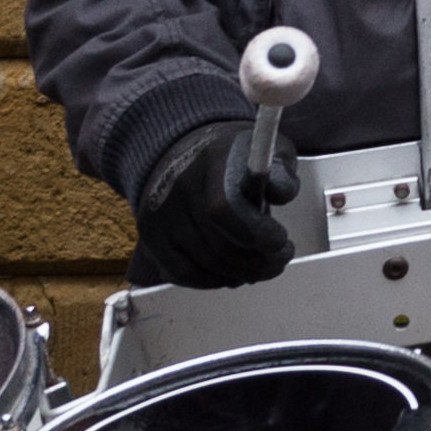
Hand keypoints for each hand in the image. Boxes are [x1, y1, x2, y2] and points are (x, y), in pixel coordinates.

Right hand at [132, 119, 291, 289]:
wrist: (182, 149)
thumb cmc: (233, 156)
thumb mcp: (267, 149)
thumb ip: (281, 171)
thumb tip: (280, 193)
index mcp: (210, 160)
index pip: (224, 209)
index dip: (256, 235)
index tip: (282, 243)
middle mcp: (178, 186)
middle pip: (217, 244)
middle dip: (256, 261)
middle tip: (278, 263)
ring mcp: (159, 212)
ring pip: (203, 263)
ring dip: (239, 274)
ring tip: (260, 270)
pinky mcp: (149, 233)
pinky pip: (181, 272)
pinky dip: (211, 281)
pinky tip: (232, 275)